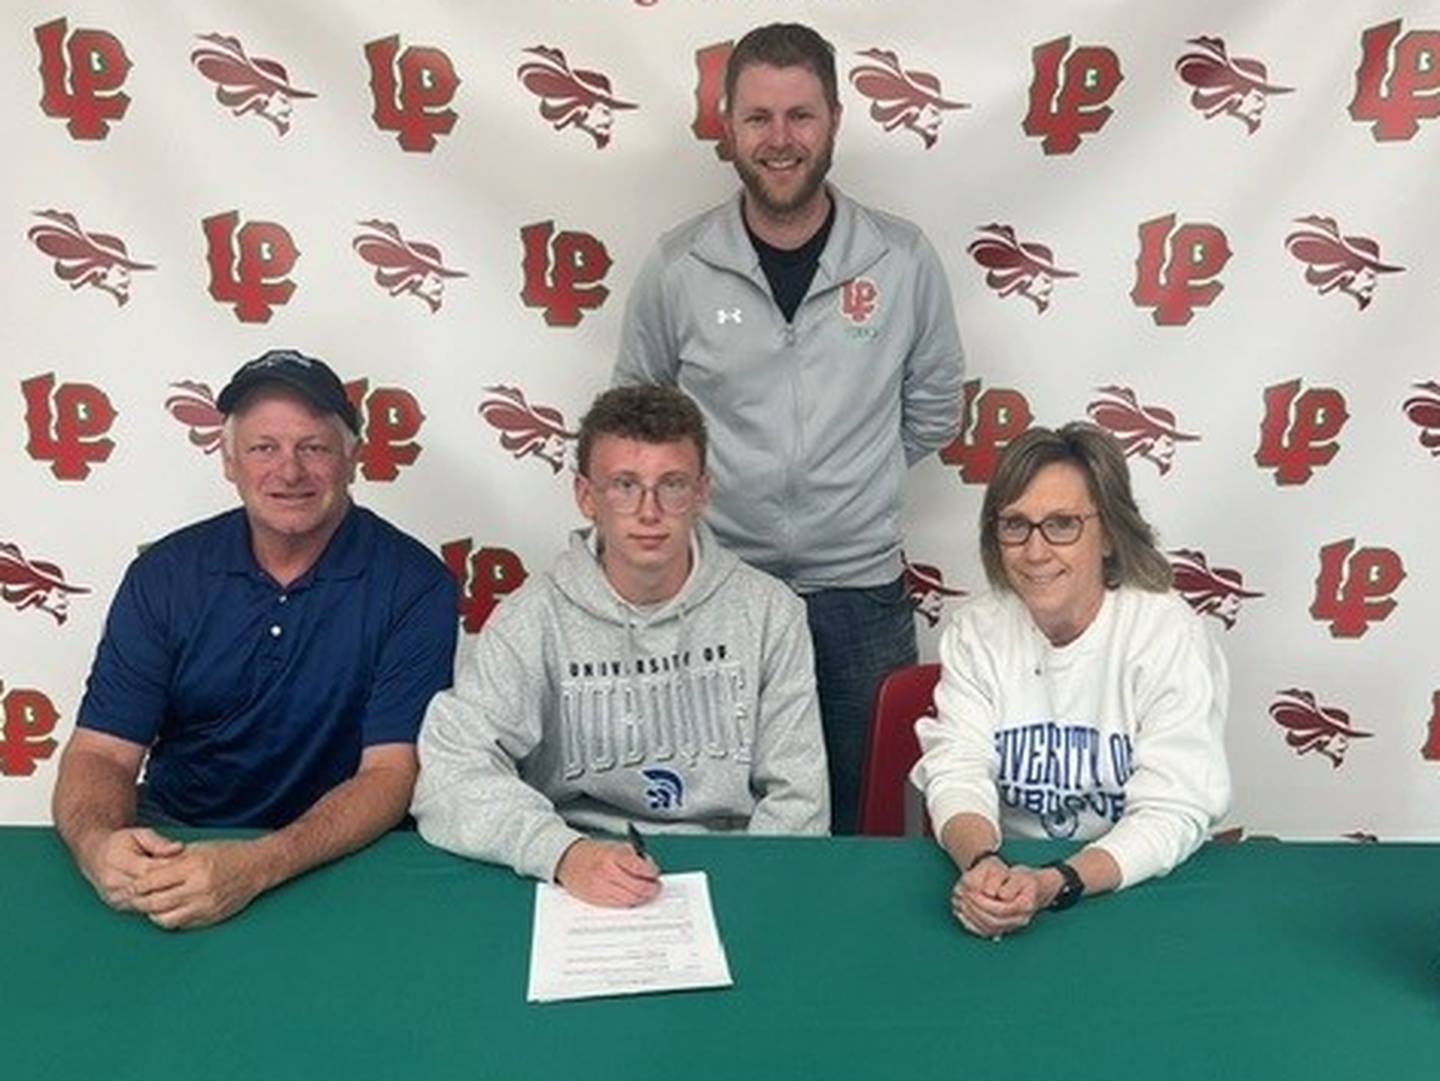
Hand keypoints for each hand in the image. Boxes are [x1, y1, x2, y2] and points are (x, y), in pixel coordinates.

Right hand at [79, 827, 184, 910]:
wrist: (96, 855)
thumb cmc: (121, 842)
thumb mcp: (139, 834)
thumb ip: (159, 842)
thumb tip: (178, 848)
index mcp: (118, 860)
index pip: (150, 870)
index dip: (170, 869)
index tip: (187, 864)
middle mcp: (113, 881)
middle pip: (149, 888)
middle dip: (170, 883)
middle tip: (188, 878)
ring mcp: (114, 896)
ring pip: (146, 901)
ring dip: (165, 895)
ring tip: (180, 886)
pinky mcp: (117, 905)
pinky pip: (141, 908)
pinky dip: (156, 902)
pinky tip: (168, 895)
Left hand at [131, 840, 267, 929]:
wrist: (256, 867)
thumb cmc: (228, 853)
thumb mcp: (198, 849)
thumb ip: (172, 861)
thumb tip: (146, 873)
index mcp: (194, 867)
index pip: (154, 881)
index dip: (138, 885)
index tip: (131, 886)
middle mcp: (199, 888)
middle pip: (155, 902)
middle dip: (139, 902)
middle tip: (132, 900)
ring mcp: (205, 905)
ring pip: (165, 919)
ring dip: (153, 914)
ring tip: (150, 907)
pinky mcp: (211, 917)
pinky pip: (182, 924)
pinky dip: (170, 919)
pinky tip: (168, 911)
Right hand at [555, 839, 659, 906]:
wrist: (567, 860)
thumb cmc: (592, 852)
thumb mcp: (615, 846)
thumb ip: (634, 856)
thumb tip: (650, 868)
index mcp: (613, 855)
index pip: (642, 868)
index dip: (653, 873)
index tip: (655, 873)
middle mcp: (607, 873)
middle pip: (639, 888)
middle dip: (651, 889)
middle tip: (655, 887)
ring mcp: (601, 888)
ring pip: (630, 900)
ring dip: (642, 898)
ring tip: (645, 893)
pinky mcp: (597, 900)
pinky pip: (619, 905)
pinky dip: (629, 903)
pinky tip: (632, 897)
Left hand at [951, 862, 1053, 938]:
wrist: (1032, 888)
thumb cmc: (1024, 879)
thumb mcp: (1019, 874)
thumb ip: (1010, 884)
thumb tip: (997, 894)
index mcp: (1025, 905)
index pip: (1001, 909)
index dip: (983, 902)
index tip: (970, 892)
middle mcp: (1021, 919)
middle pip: (994, 921)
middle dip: (975, 910)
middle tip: (962, 898)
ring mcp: (1013, 926)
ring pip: (989, 928)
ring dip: (972, 917)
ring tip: (960, 903)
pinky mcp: (1005, 929)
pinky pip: (987, 932)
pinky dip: (972, 924)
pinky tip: (962, 914)